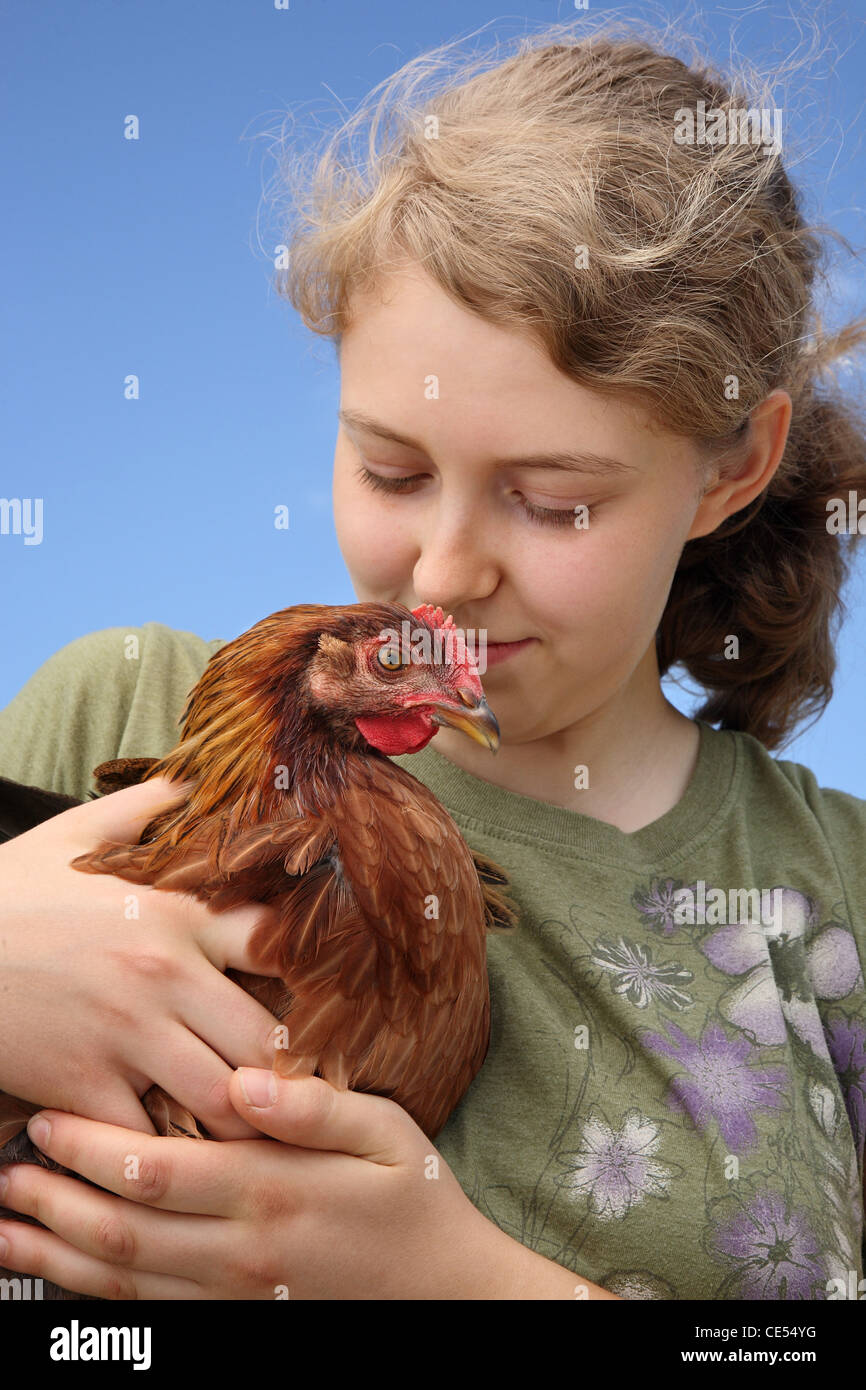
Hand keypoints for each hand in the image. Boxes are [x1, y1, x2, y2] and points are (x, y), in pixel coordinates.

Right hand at [0, 779, 284, 1137]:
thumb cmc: (9, 891)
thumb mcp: (80, 833)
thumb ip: (152, 807)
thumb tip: (203, 779)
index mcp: (176, 912)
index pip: (280, 945)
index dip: (316, 978)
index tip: (328, 1004)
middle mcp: (164, 974)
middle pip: (269, 1040)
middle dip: (291, 1071)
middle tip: (301, 1088)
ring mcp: (125, 1034)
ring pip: (224, 1100)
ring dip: (243, 1120)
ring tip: (254, 1126)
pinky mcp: (82, 1085)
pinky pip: (150, 1140)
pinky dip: (169, 1152)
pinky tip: (176, 1148)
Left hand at [0, 1072, 511, 1298]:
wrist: (448, 1297)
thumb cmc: (415, 1199)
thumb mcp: (386, 1132)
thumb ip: (314, 1106)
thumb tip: (243, 1079)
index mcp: (271, 1191)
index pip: (155, 1170)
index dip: (90, 1148)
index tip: (46, 1120)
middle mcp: (240, 1251)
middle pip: (121, 1231)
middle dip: (51, 1204)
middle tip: (3, 1175)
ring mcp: (233, 1296)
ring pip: (122, 1283)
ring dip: (55, 1258)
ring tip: (5, 1234)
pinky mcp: (235, 1321)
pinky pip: (150, 1316)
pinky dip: (95, 1299)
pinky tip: (63, 1279)